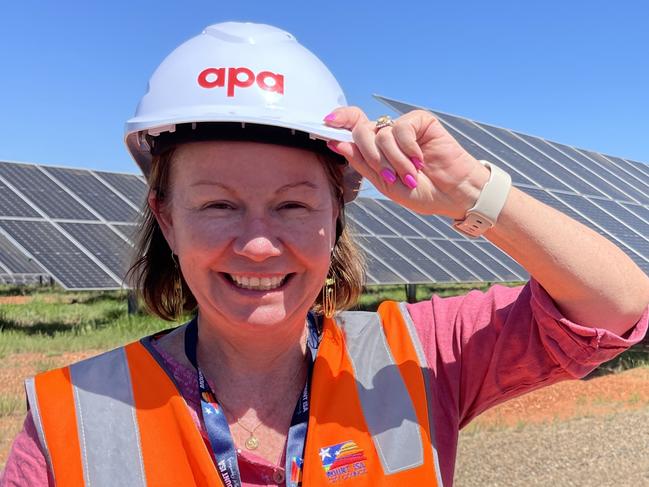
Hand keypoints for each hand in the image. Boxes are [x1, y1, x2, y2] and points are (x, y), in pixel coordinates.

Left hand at [324, 107, 489, 218]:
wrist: (453, 195)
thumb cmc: (421, 192)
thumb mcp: (385, 184)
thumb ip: (362, 163)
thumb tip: (336, 143)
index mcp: (376, 149)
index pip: (352, 127)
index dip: (339, 121)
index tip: (326, 122)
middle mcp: (387, 135)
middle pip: (361, 130)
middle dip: (371, 156)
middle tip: (389, 176)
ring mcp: (404, 127)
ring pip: (381, 133)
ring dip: (394, 160)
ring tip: (411, 174)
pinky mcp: (421, 122)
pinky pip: (401, 128)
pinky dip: (407, 148)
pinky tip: (419, 160)